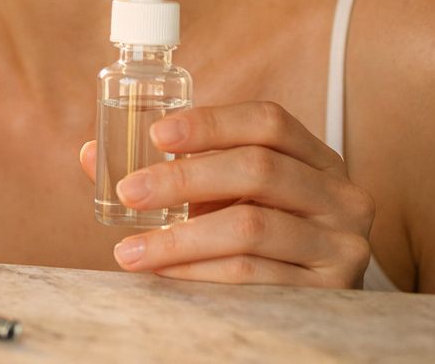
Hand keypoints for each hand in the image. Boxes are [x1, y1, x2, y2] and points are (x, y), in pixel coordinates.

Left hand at [78, 100, 375, 285]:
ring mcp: (342, 243)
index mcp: (317, 159)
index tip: (156, 134)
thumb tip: (92, 156)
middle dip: (184, 178)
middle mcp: (341, 194)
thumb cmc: (265, 243)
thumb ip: (174, 175)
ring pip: (251, 226)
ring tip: (130, 249)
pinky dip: (200, 271)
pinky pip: (253, 275)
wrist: (317, 311)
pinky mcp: (332, 289)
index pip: (269, 121)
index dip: (211, 122)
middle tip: (130, 191)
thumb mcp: (231, 202)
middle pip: (258, 168)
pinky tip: (165, 272)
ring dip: (179, 237)